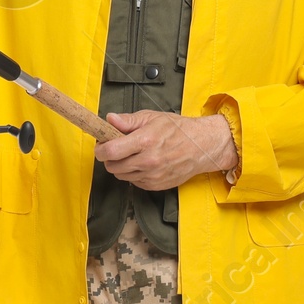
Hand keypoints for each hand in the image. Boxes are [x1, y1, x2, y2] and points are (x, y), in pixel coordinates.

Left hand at [96, 110, 235, 190]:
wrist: (203, 146)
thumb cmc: (178, 130)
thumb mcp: (152, 118)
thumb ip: (128, 120)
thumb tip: (109, 119)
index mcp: (145, 141)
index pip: (110, 151)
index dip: (101, 149)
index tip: (101, 145)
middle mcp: (148, 161)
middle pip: (112, 166)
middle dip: (109, 157)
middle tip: (116, 148)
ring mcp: (152, 175)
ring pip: (121, 175)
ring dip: (121, 166)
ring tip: (132, 155)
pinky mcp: (156, 185)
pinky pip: (133, 182)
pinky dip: (133, 174)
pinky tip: (142, 163)